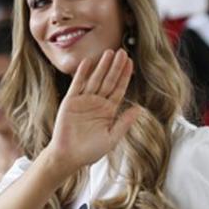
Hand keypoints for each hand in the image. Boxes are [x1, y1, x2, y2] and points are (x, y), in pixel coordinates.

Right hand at [45, 49, 140, 174]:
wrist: (68, 157)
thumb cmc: (90, 151)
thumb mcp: (112, 137)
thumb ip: (124, 122)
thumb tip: (140, 108)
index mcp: (108, 110)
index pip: (118, 89)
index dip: (125, 76)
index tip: (131, 62)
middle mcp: (97, 103)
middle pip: (108, 80)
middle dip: (115, 66)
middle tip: (122, 52)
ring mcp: (84, 101)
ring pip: (95, 79)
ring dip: (102, 66)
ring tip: (109, 52)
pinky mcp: (70, 101)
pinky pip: (77, 84)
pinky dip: (82, 73)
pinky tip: (88, 62)